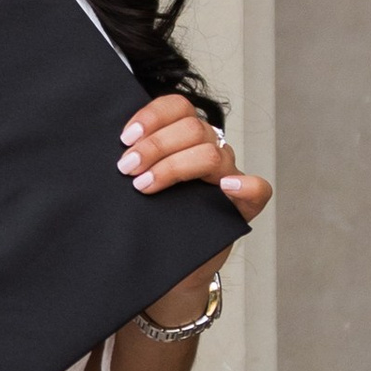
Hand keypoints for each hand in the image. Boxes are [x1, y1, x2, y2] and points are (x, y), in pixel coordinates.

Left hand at [119, 93, 270, 221]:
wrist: (166, 263)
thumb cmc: (150, 217)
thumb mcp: (138, 179)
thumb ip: (134, 160)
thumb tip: (111, 148)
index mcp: (186, 137)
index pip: (178, 108)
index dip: (152, 117)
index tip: (125, 139)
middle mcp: (210, 151)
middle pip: (193, 128)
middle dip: (155, 146)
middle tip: (127, 168)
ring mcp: (228, 177)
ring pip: (212, 154)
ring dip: (175, 167)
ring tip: (145, 185)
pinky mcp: (242, 207)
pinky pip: (258, 189)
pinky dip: (245, 186)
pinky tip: (224, 189)